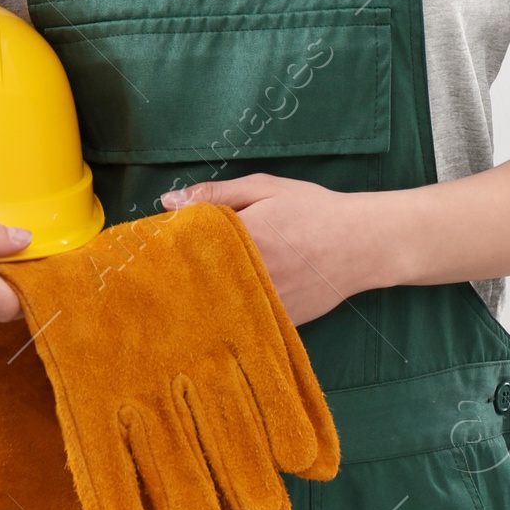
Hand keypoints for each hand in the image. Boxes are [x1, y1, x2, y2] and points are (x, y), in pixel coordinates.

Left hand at [160, 174, 380, 325]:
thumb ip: (216, 194)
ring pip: (217, 307)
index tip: (148, 253)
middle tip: (156, 278)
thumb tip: (167, 201)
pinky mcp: (279, 322)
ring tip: (178, 297)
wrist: (362, 244)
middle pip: (196, 283)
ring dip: (200, 300)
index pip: (186, 250)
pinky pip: (243, 321)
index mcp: (242, 239)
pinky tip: (217, 309)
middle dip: (177, 280)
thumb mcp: (265, 188)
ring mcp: (265, 304)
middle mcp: (250, 276)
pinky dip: (229, 313)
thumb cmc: (312, 209)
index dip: (165, 253)